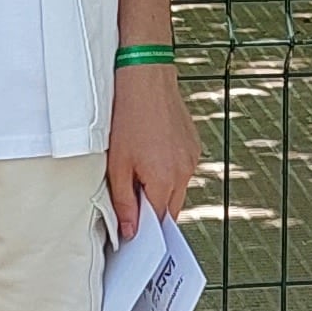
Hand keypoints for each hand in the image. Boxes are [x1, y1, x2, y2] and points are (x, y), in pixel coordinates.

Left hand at [105, 62, 198, 237]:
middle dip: (153, 210)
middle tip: (131, 201)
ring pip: (178, 189)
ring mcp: (192, 159)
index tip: (131, 229)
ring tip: (140, 170)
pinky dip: (169, 171)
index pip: (158, 221)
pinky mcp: (194, 146)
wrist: (147, 79)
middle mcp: (184, 173)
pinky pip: (182, 170)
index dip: (144, 227)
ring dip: (161, 189)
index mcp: (165, 180)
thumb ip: (124, 201)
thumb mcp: (117, 164)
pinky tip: (152, 154)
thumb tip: (130, 231)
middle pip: (171, 208)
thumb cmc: (128, 117)